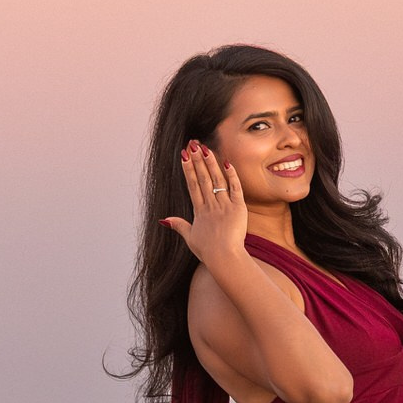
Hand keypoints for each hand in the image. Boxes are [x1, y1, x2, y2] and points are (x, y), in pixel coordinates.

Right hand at [162, 142, 249, 269]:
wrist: (224, 258)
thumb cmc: (209, 251)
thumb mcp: (190, 238)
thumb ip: (179, 226)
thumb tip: (164, 220)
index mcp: (199, 211)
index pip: (192, 185)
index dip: (188, 169)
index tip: (184, 155)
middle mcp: (210, 205)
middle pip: (203, 178)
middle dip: (197, 160)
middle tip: (192, 144)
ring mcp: (224, 205)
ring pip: (217, 180)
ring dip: (210, 163)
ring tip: (205, 148)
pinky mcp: (238, 208)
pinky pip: (235, 188)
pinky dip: (232, 176)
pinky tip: (227, 163)